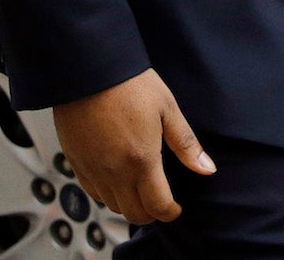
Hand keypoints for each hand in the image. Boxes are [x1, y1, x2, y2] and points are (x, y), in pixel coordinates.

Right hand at [53, 67, 214, 225]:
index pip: (157, 206)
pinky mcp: (76, 163)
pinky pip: (92, 193)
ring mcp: (92, 170)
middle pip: (133, 214)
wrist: (90, 70)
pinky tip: (117, 178)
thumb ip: (186, 145)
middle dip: (151, 213)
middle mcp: (114, 172)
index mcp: (141, 160)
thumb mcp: (168, 109)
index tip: (176, 208)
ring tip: (140, 188)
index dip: (170, 213)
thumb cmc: (130, 85)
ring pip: (112, 206)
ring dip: (128, 204)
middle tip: (161, 201)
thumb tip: (207, 169)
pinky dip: (107, 194)